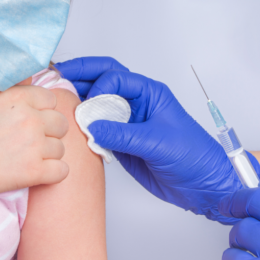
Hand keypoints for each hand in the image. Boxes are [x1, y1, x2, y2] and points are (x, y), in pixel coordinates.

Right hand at [0, 85, 69, 204]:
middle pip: (60, 122)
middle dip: (49, 132)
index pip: (50, 98)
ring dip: (47, 155)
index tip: (29, 120)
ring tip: (25, 158)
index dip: (41, 110)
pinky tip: (34, 173)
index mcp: (17, 97)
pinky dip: (51, 174)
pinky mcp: (34, 172)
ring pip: (61, 148)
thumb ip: (6, 88)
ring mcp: (34, 145)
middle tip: (28, 141)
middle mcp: (29, 118)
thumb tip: (29, 77)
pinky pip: (62, 171)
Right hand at [55, 57, 259, 222]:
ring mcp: (127, 121)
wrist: (203, 186)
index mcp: (149, 93)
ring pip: (97, 101)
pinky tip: (70, 126)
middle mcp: (136, 102)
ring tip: (56, 99)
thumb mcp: (158, 143)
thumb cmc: (194, 157)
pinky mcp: (120, 140)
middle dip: (80, 74)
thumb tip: (92, 127)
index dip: (98, 87)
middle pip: (103, 78)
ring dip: (78, 98)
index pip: (115, 77)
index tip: (89, 105)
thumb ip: (123, 134)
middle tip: (56, 74)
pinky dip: (82, 125)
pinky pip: (97, 127)